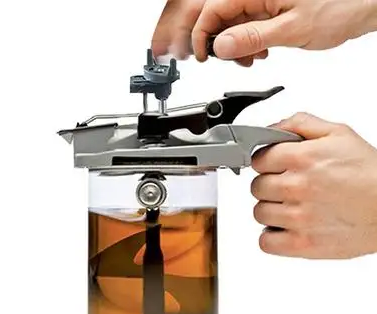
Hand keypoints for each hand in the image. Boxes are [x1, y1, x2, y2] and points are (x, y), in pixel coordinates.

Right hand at [152, 0, 376, 62]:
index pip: (213, 9)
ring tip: (250, 58)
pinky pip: (247, 22)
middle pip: (219, 15)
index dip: (202, 35)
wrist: (365, 4)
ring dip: (233, 45)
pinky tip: (258, 51)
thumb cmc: (340, 7)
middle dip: (218, 41)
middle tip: (228, 61)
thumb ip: (251, 38)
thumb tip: (219, 45)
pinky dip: (247, 41)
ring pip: (232, 21)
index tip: (203, 56)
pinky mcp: (272, 4)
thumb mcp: (291, 29)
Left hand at [251, 114, 376, 258]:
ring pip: (259, 213)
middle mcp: (297, 187)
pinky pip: (264, 241)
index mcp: (305, 158)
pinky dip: (272, 236)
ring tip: (294, 206)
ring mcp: (297, 217)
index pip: (259, 159)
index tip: (275, 166)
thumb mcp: (340, 134)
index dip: (267, 162)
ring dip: (272, 210)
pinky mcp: (300, 244)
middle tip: (290, 187)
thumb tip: (272, 128)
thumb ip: (301, 125)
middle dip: (270, 185)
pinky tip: (288, 227)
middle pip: (256, 187)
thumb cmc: (369, 173)